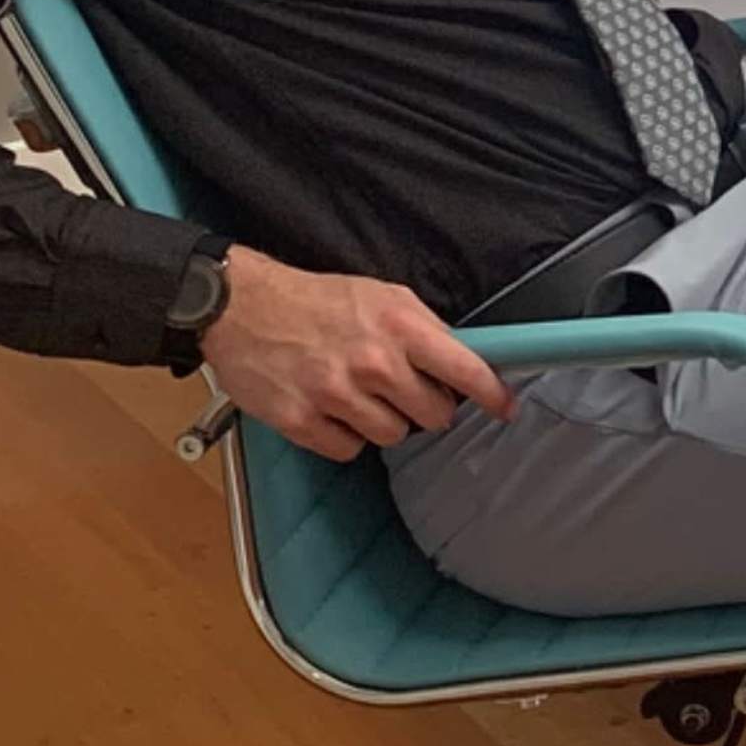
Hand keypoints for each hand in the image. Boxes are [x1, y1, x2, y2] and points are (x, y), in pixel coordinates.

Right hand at [199, 249, 513, 459]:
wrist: (240, 307)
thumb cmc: (315, 300)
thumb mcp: (380, 295)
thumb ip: (423, 328)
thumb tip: (461, 358)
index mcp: (399, 325)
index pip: (464, 368)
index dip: (491, 393)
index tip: (506, 407)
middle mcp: (373, 362)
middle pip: (433, 415)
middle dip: (426, 407)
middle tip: (401, 390)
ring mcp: (336, 394)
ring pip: (392, 435)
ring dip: (382, 421)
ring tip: (357, 393)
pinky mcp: (301, 420)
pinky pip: (348, 449)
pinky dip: (344, 436)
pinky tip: (330, 409)